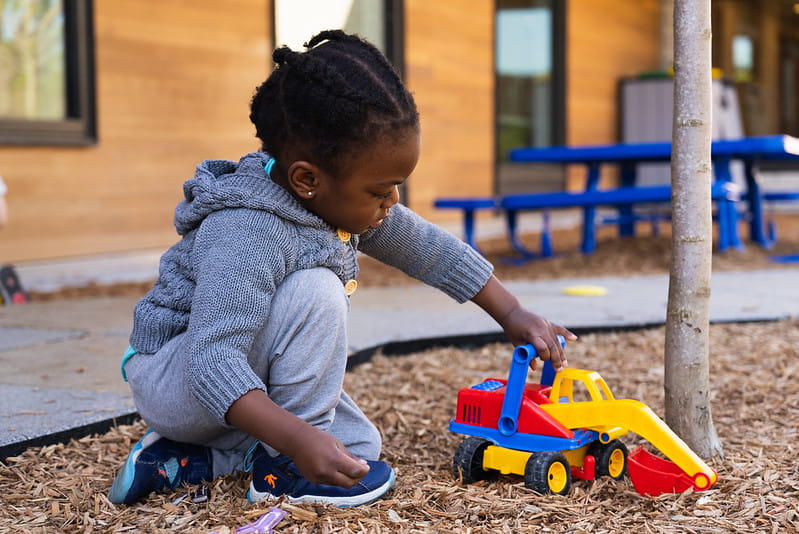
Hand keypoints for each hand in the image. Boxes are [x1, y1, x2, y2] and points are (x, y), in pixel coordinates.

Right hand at [226, 390, 369, 487]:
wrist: (297, 441)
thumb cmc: (319, 439)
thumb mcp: (337, 444)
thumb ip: (351, 457)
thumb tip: (364, 466)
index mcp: (334, 459)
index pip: (355, 471)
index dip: (364, 470)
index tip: (366, 466)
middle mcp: (326, 471)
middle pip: (349, 483)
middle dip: (357, 478)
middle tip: (360, 470)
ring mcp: (319, 478)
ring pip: (340, 484)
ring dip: (347, 478)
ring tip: (348, 468)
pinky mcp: (314, 481)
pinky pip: (330, 483)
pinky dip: (336, 478)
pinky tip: (335, 469)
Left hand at [471, 275, 576, 370]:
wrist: (512, 312)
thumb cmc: (512, 329)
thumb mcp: (516, 343)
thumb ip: (526, 355)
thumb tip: (534, 368)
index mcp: (532, 334)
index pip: (543, 348)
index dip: (544, 356)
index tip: (542, 361)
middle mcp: (541, 329)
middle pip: (552, 346)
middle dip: (556, 359)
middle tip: (559, 369)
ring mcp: (545, 324)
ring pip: (556, 340)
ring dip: (561, 352)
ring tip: (564, 363)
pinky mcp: (547, 322)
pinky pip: (559, 329)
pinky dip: (566, 334)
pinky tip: (574, 338)